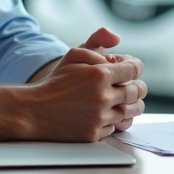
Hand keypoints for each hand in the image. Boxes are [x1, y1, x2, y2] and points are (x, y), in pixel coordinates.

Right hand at [26, 27, 147, 140]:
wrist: (35, 110)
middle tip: (129, 84)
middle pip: (137, 91)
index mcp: (99, 75)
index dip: (135, 67)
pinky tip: (105, 112)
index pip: (134, 69)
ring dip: (130, 104)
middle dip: (136, 85)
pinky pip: (116, 126)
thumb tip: (117, 40)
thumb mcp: (74, 54)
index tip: (130, 68)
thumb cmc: (56, 82)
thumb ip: (98, 43)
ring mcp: (99, 118)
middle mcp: (102, 97)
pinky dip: (114, 119)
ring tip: (123, 99)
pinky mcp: (94, 134)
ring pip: (131, 111)